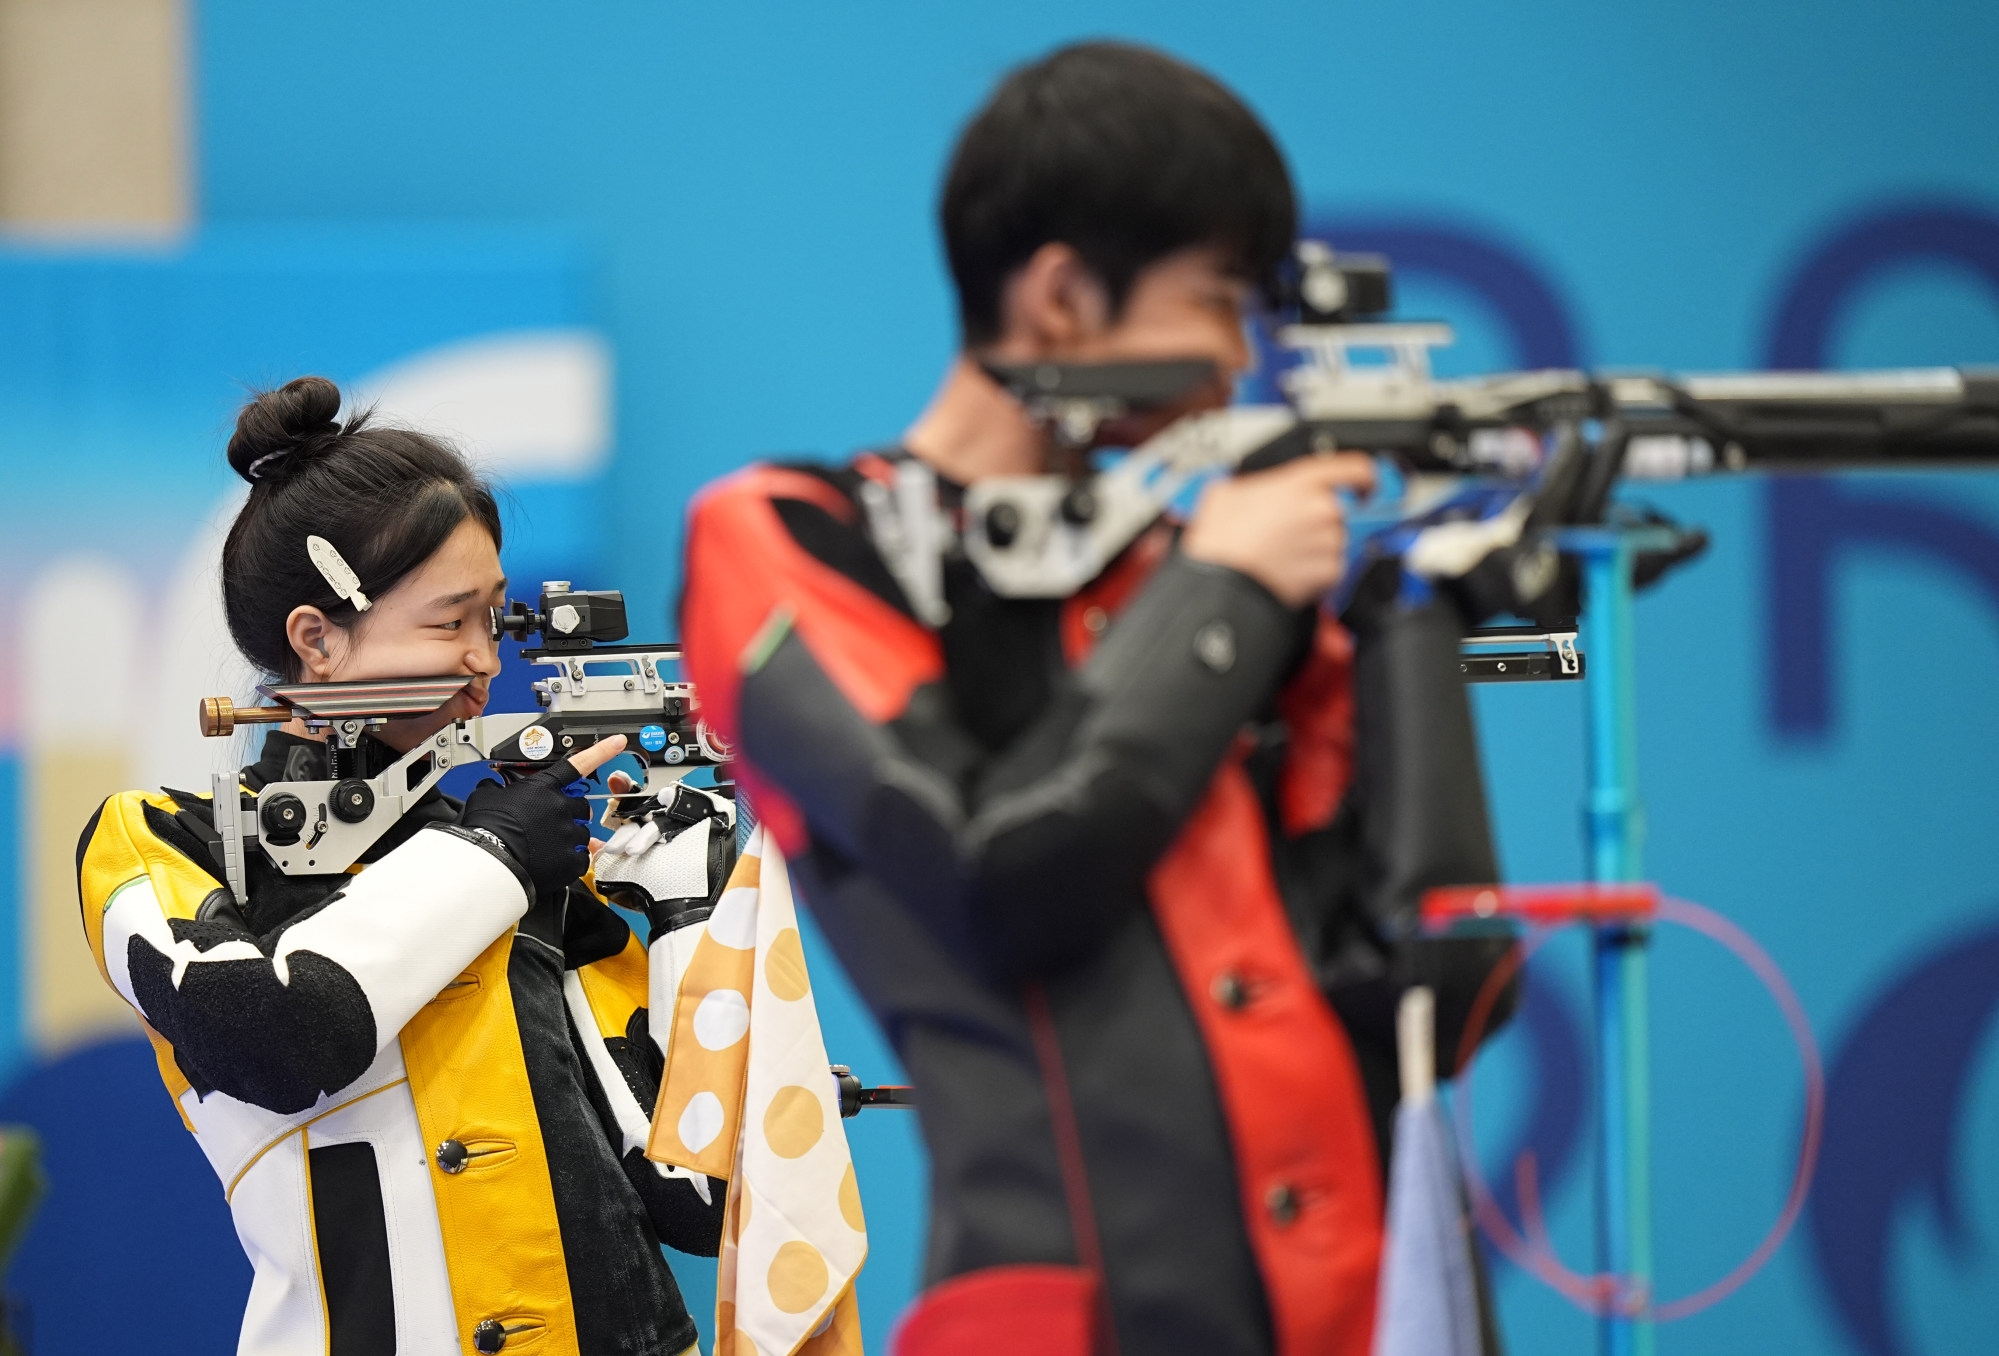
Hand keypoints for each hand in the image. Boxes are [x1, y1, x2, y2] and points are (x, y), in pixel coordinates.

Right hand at [460, 735, 625, 896]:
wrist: (490, 861)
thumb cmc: (485, 830)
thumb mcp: (485, 797)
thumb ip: (496, 788)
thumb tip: (491, 787)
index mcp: (543, 788)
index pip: (577, 764)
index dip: (601, 751)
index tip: (618, 742)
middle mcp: (561, 807)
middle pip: (581, 805)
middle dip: (571, 813)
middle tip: (552, 824)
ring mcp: (568, 832)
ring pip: (583, 832)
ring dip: (570, 838)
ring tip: (546, 847)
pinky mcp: (570, 858)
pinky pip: (582, 858)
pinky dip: (571, 861)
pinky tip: (554, 862)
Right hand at [1181, 453, 1376, 606]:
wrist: (1222, 582)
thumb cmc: (1222, 540)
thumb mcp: (1230, 492)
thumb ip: (1260, 485)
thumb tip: (1258, 491)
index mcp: (1304, 481)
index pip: (1359, 469)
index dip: (1366, 478)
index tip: (1368, 486)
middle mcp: (1324, 509)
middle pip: (1357, 509)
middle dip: (1341, 519)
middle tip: (1314, 528)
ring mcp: (1331, 542)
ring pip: (1346, 540)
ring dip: (1327, 546)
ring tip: (1293, 552)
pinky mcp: (1331, 573)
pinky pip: (1338, 567)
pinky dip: (1322, 570)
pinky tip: (1294, 568)